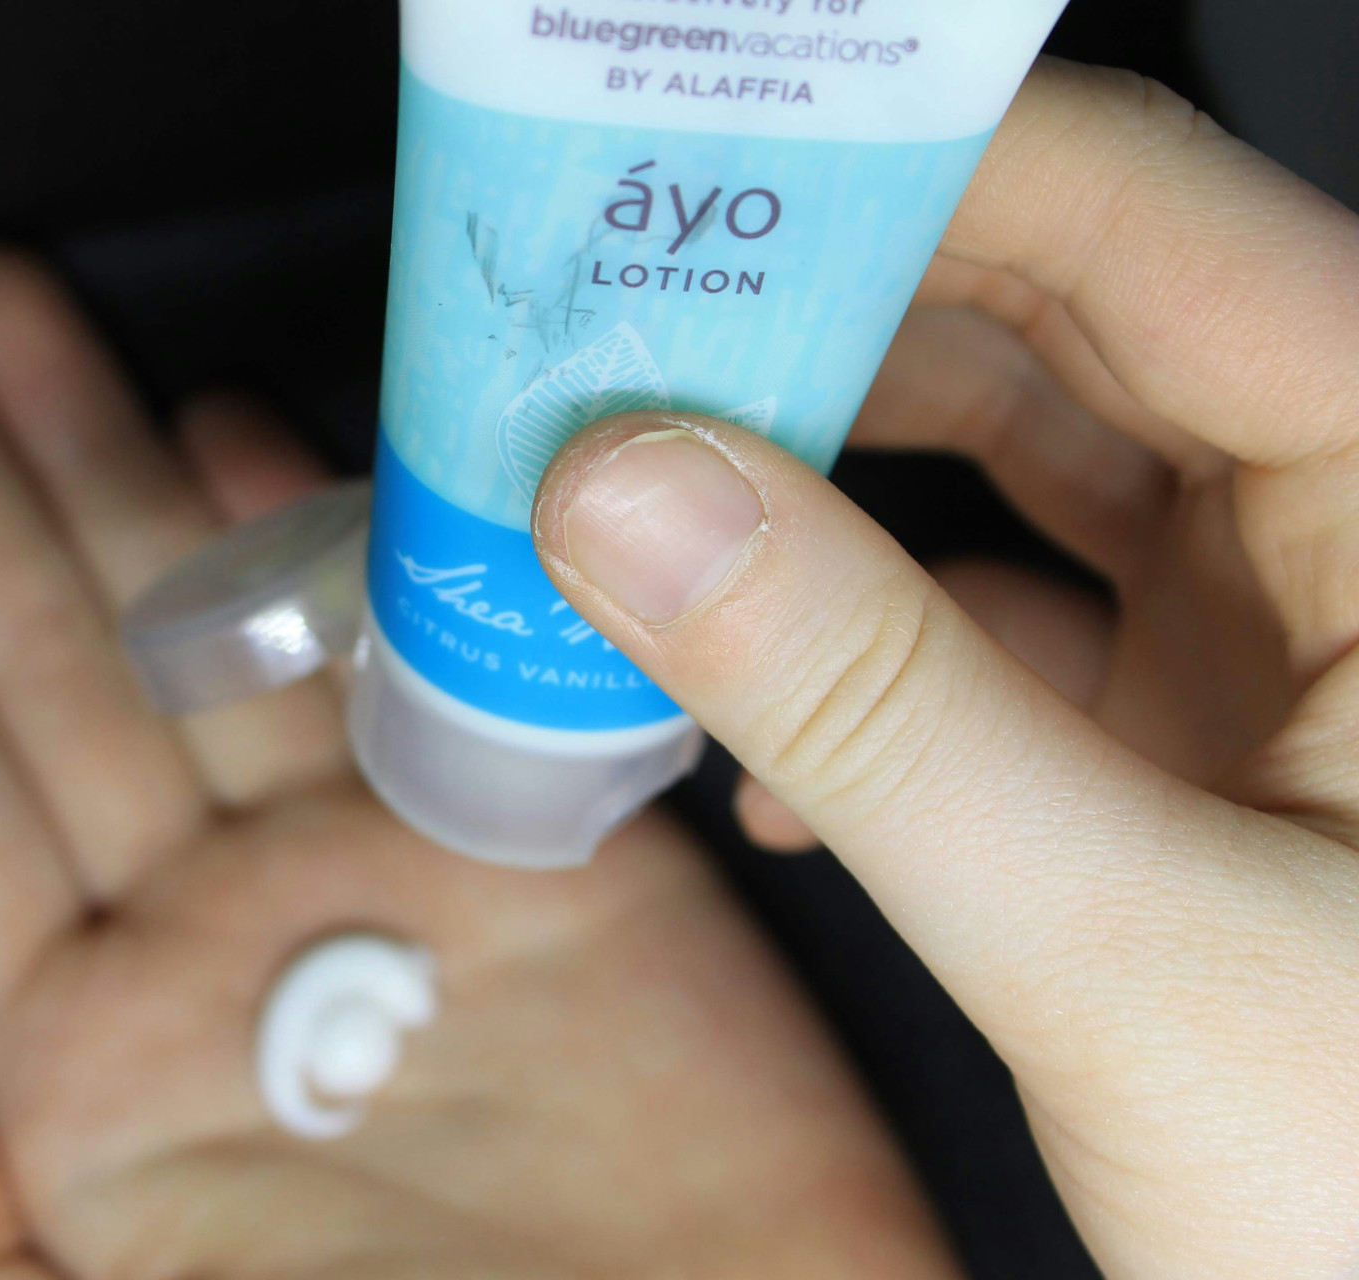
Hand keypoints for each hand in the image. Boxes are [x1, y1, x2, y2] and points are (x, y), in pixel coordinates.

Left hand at [0, 239, 955, 1277]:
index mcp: (79, 1066)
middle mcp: (213, 939)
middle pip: (48, 656)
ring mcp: (381, 880)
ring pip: (212, 622)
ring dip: (102, 454)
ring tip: (0, 305)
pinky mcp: (560, 858)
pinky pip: (430, 662)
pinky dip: (339, 540)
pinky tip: (235, 427)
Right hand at [534, 59, 1358, 1278]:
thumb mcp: (1126, 949)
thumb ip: (869, 707)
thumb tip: (631, 497)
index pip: (1150, 223)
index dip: (911, 173)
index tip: (693, 183)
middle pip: (1063, 325)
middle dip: (826, 332)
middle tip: (618, 344)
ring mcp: (1286, 648)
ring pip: (1019, 475)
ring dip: (821, 501)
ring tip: (642, 518)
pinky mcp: (1205, 750)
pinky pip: (1003, 636)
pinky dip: (864, 666)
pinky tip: (754, 746)